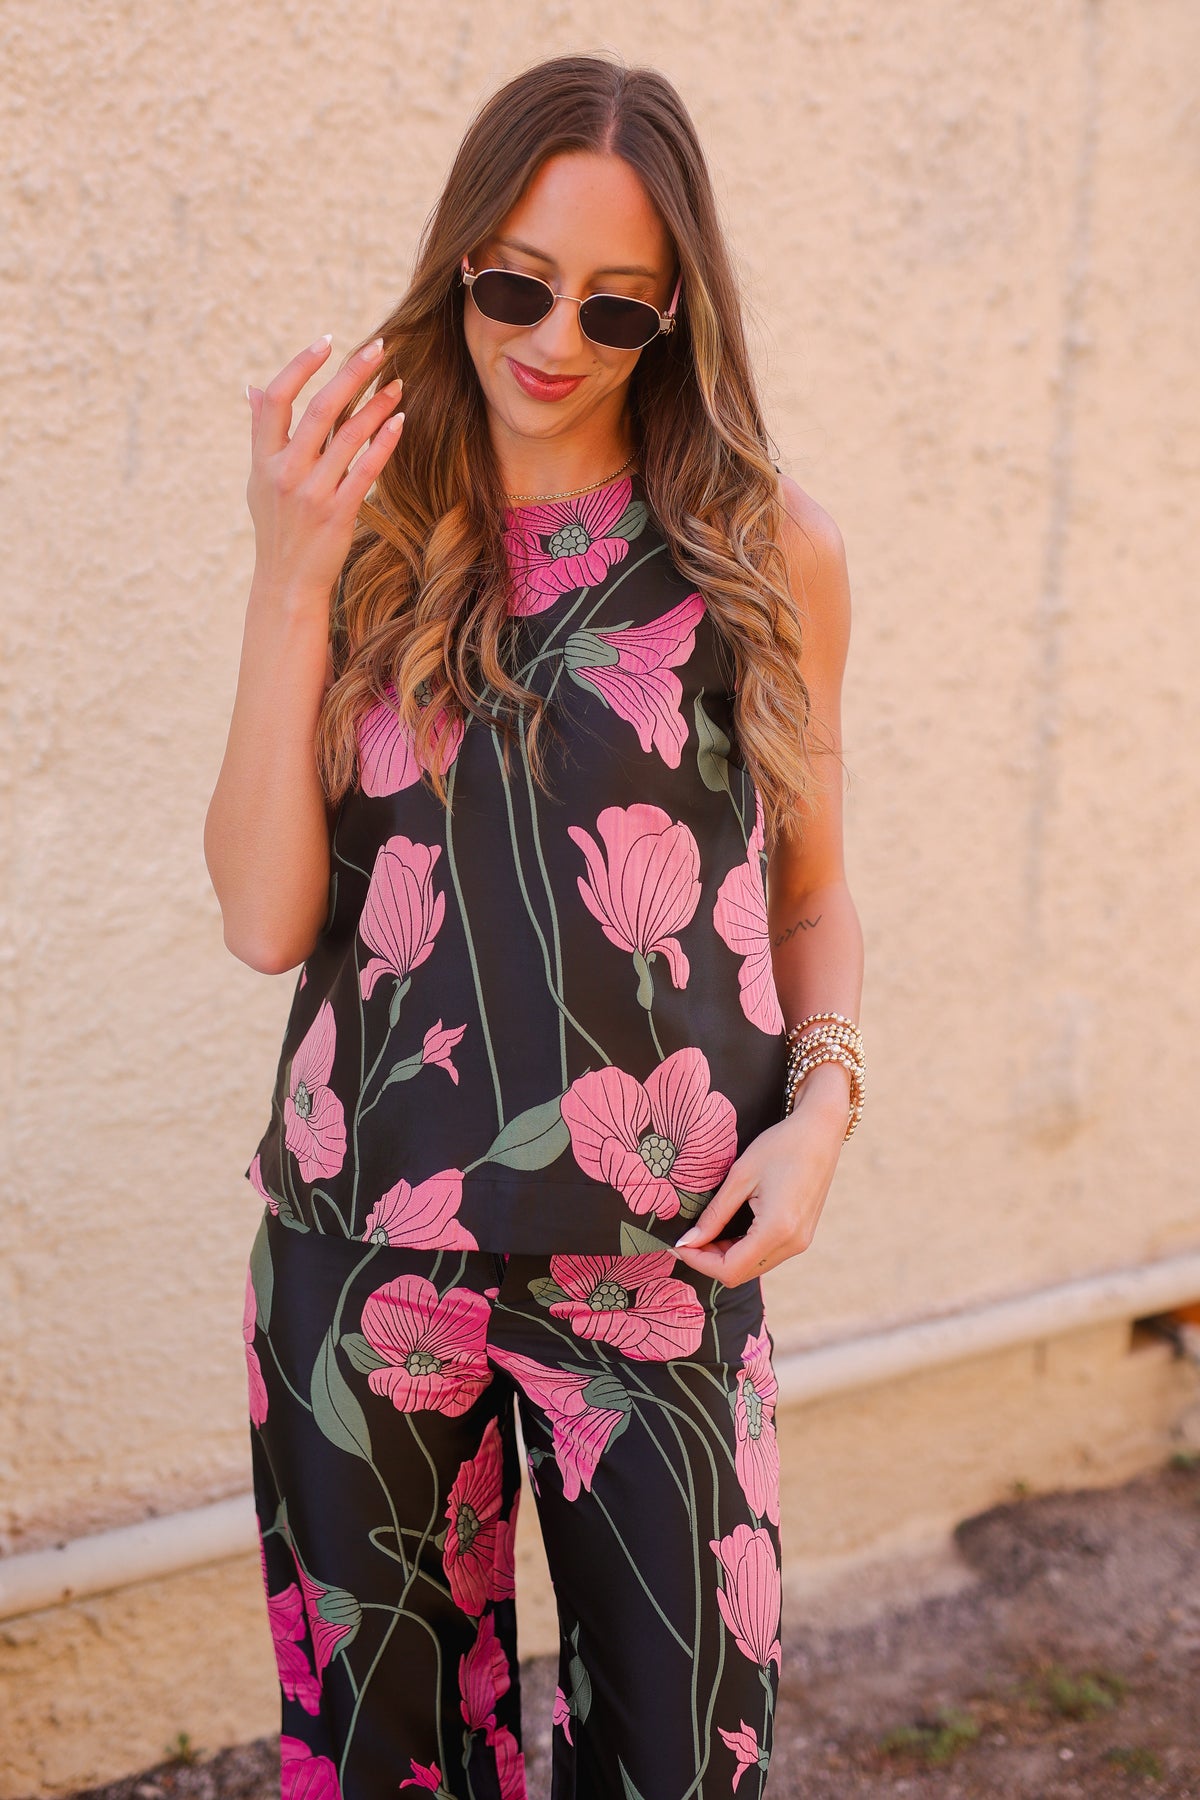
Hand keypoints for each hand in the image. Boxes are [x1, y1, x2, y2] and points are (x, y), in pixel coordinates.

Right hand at [245, 334, 404, 602]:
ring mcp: (311, 494)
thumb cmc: (277, 528)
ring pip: (347, 436)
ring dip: (376, 405)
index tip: (327, 341)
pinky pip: (365, 470)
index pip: (275, 398)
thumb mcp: (257, 481)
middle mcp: (284, 472)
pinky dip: (383, 442)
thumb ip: (260, 434)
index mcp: (263, 459)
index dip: (300, 366)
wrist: (286, 584)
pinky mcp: (337, 514)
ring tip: (397, 384)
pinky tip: (399, 421)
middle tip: (380, 348)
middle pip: (319, 409)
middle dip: (352, 374)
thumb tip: (251, 388)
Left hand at [671, 1073, 848, 1285]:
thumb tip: (688, 1241)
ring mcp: (801, 1242)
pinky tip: (728, 1231)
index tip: (678, 1245)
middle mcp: (792, 1244)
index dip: (699, 1262)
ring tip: (704, 1233)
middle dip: (709, 1261)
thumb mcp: (740, 1177)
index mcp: (777, 1230)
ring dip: (726, 1257)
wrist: (821, 1131)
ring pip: (754, 1267)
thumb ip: (714, 1215)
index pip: (729, 1269)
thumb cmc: (781, 1146)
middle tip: (687, 1239)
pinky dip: (743, 1250)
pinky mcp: (802, 1235)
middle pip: (741, 1274)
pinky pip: (767, 1255)